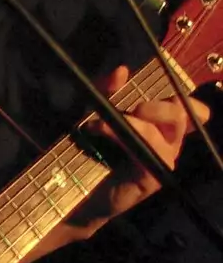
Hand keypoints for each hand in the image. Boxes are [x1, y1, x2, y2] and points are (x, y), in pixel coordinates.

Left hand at [71, 66, 209, 233]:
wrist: (76, 192)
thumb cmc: (90, 152)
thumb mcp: (94, 112)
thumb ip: (107, 90)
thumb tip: (122, 70)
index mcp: (161, 127)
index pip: (186, 107)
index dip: (180, 96)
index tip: (153, 92)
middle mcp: (168, 143)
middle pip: (181, 114)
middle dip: (157, 105)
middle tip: (133, 107)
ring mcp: (162, 160)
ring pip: (165, 129)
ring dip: (135, 119)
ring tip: (101, 122)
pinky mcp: (153, 176)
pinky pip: (147, 148)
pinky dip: (122, 133)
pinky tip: (98, 128)